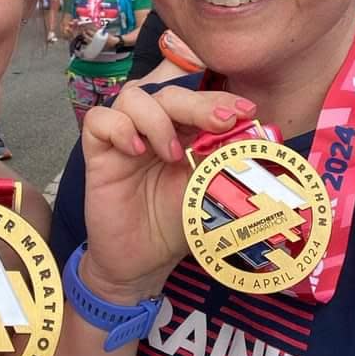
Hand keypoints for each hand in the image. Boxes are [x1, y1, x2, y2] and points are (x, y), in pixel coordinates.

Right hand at [80, 86, 255, 301]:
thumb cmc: (177, 224)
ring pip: (132, 98)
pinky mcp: (99, 154)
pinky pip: (98, 121)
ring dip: (157, 119)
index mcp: (183, 132)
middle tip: (221, 121)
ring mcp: (124, 138)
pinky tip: (135, 151)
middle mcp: (153, 129)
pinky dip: (119, 128)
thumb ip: (225, 160)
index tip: (247, 111)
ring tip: (171, 154)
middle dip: (198, 104)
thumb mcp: (209, 188)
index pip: (198, 100)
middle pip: (168, 94)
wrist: (144, 262)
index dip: (220, 99)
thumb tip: (255, 136)